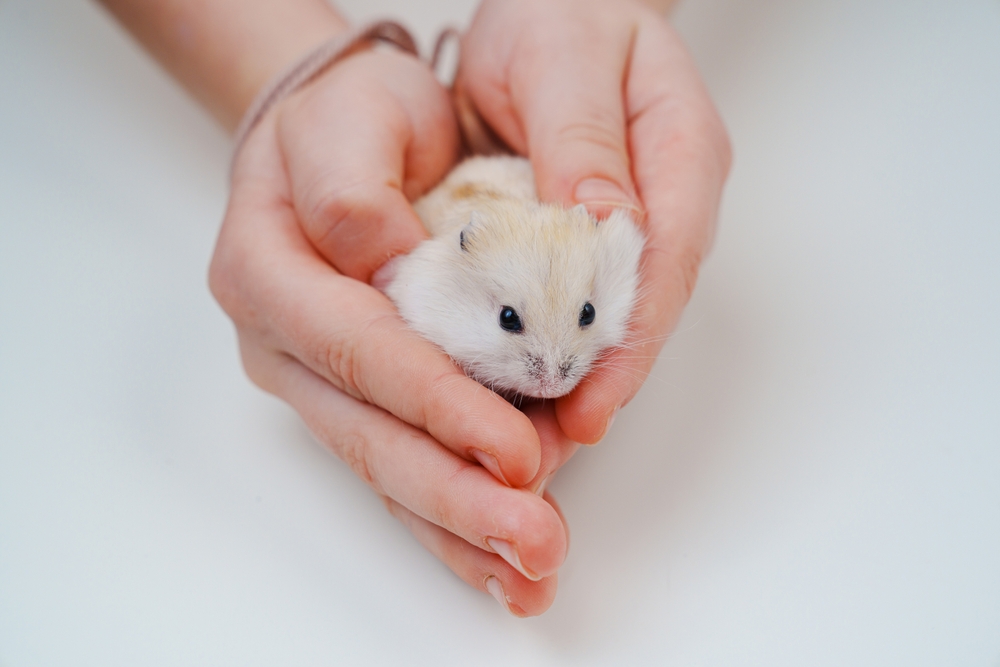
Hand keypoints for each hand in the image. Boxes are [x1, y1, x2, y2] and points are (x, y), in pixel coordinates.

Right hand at [210, 46, 570, 614]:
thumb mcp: (352, 118)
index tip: (517, 452)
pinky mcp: (355, 400)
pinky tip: (496, 568)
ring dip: (460, 527)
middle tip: (534, 541)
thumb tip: (391, 271)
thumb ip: (355, 191)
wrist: (341, 136)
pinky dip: (447, 523)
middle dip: (456, 494)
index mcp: (268, 270)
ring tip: (529, 575)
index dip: (438, 405)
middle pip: (369, 434)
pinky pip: (397, 468)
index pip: (359, 350)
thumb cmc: (355, 118)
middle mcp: (283, 341)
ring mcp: (316, 381)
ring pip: (385, 468)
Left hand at [458, 0, 731, 442]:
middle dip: (599, 385)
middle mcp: (663, 205)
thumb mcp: (565, 57)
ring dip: (568, 383)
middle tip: (549, 452)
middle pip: (642, 310)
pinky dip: (537, 351)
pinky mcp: (583, 244)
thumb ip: (584, 137)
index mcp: (679, 155)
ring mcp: (627, 230)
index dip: (630, 341)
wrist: (547, 13)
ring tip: (526, 448)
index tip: (590, 402)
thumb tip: (607, 222)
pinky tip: (506, 394)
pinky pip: (565, 306)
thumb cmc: (560, 16)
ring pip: (604, 320)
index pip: (666, 263)